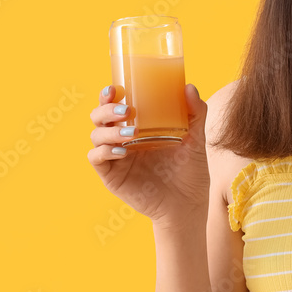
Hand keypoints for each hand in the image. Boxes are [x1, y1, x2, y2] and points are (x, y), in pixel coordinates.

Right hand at [86, 83, 210, 230]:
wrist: (188, 204)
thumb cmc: (190, 171)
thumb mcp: (196, 139)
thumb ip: (195, 114)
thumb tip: (189, 87)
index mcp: (138, 127)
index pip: (115, 105)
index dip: (108, 95)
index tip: (115, 88)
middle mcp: (123, 140)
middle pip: (99, 117)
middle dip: (106, 109)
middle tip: (125, 110)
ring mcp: (116, 158)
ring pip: (96, 136)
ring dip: (109, 130)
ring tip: (132, 134)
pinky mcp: (112, 176)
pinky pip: (97, 159)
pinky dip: (105, 152)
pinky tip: (122, 152)